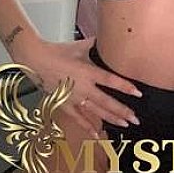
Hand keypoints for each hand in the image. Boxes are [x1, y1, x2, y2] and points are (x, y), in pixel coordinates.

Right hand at [14, 36, 141, 138]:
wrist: (35, 60)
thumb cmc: (57, 51)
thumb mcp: (79, 46)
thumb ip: (95, 45)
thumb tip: (109, 38)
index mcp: (87, 72)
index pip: (110, 80)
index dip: (125, 86)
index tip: (138, 93)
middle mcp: (82, 87)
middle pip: (105, 102)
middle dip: (122, 111)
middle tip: (135, 118)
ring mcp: (73, 98)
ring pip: (95, 112)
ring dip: (111, 119)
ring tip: (125, 124)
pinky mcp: (64, 104)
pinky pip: (78, 118)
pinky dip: (87, 127)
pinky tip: (97, 135)